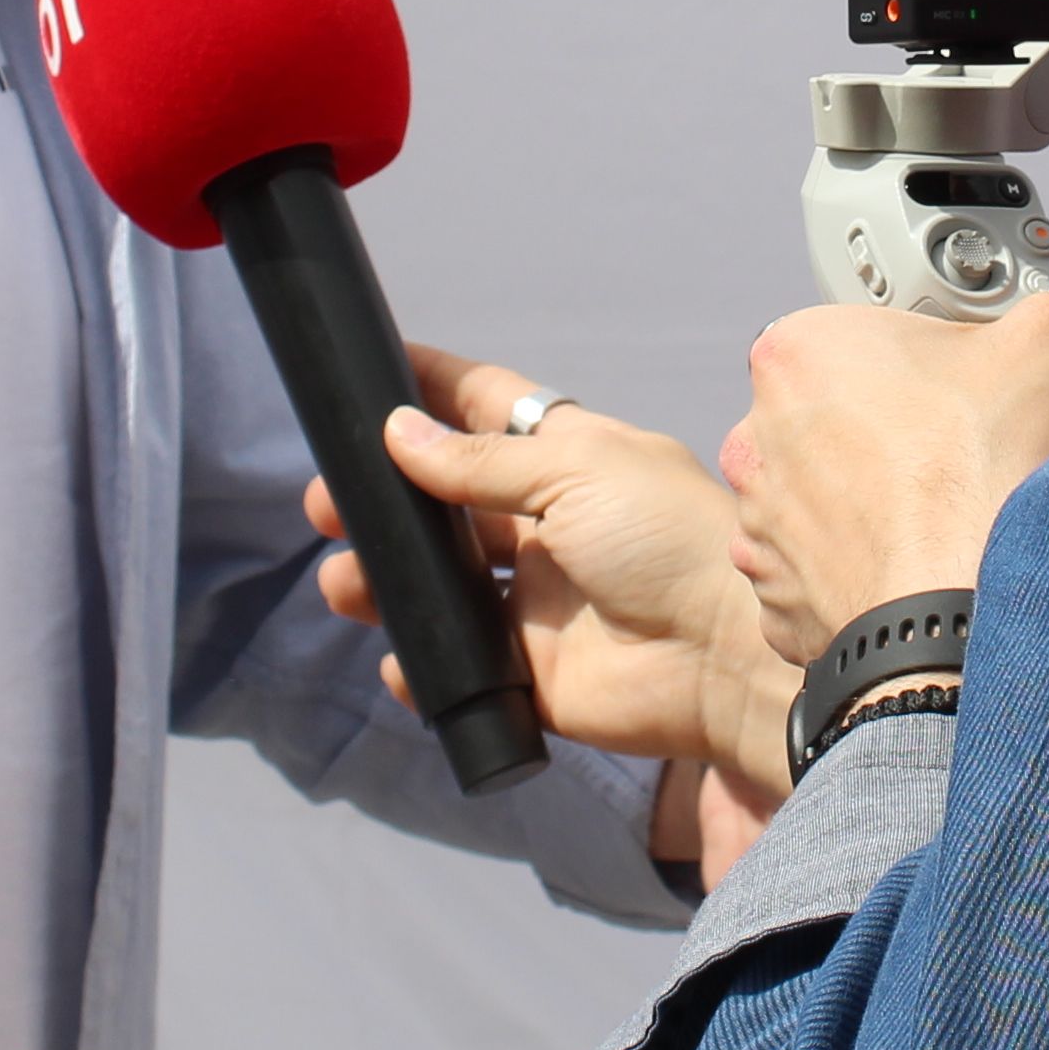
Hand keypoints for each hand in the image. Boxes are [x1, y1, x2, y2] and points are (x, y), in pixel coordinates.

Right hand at [308, 343, 798, 808]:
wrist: (723, 651)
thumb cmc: (666, 536)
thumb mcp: (576, 470)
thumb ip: (481, 461)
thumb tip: (398, 431)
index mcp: (567, 459)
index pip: (482, 412)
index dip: (428, 392)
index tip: (363, 376)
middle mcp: (547, 525)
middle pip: (443, 505)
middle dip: (381, 502)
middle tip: (325, 506)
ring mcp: (536, 602)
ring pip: (438, 587)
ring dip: (384, 581)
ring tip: (344, 585)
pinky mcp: (532, 673)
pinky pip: (459, 667)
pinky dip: (421, 664)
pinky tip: (400, 659)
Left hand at [720, 293, 1048, 664]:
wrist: (962, 623)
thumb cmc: (982, 484)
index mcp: (797, 353)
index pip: (864, 333)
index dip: (929, 354)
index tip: (970, 379)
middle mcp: (758, 439)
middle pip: (843, 417)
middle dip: (901, 431)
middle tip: (969, 450)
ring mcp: (759, 528)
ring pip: (831, 501)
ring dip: (879, 508)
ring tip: (952, 520)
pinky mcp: (780, 603)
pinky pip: (828, 577)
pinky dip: (871, 576)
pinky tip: (924, 574)